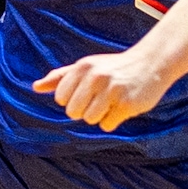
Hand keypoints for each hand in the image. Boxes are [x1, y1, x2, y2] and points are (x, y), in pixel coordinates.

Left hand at [30, 49, 173, 130]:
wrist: (152, 63)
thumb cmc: (113, 67)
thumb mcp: (86, 66)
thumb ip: (60, 77)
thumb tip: (35, 87)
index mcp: (82, 67)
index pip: (60, 98)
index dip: (73, 99)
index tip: (87, 91)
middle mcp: (96, 77)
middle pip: (73, 112)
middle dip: (85, 109)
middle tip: (100, 98)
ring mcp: (112, 90)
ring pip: (90, 119)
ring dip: (100, 115)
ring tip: (112, 100)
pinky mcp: (127, 104)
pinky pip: (107, 125)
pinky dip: (114, 120)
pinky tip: (124, 106)